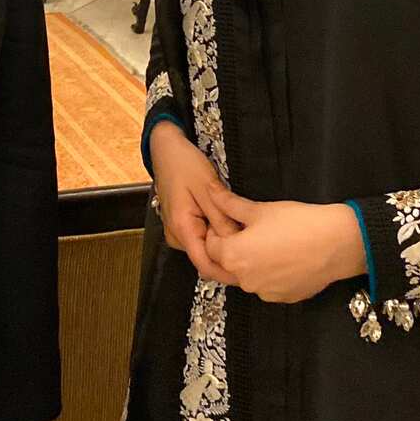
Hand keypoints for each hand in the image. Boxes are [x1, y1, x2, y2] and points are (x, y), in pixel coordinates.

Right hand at [149, 121, 240, 285]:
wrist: (166, 148)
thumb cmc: (183, 163)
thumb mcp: (208, 189)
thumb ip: (223, 219)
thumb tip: (239, 243)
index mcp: (181, 228)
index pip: (204, 264)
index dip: (227, 271)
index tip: (248, 272)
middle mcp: (177, 234)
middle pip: (207, 257)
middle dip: (229, 253)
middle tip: (252, 244)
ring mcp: (179, 230)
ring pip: (206, 247)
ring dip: (224, 242)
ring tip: (240, 227)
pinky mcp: (183, 224)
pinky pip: (203, 236)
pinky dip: (217, 233)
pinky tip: (228, 221)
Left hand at [203, 187, 365, 303]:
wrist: (336, 244)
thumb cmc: (297, 223)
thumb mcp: (259, 209)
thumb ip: (229, 204)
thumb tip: (211, 191)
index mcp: (233, 256)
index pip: (209, 246)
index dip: (215, 231)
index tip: (228, 221)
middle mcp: (245, 280)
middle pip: (225, 265)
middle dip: (229, 249)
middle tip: (244, 231)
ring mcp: (264, 293)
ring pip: (246, 277)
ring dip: (248, 262)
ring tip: (266, 242)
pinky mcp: (283, 298)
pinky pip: (266, 285)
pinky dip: (267, 273)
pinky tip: (282, 256)